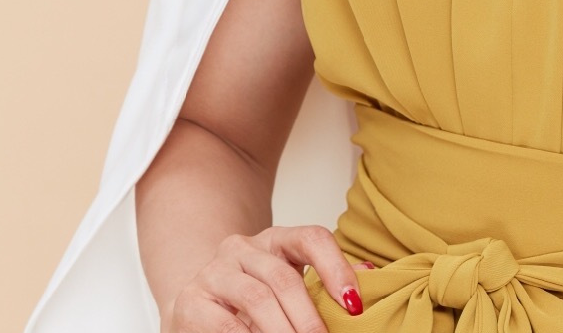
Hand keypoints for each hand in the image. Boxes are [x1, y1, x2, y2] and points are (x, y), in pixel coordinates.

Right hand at [163, 224, 365, 332]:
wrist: (192, 308)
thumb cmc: (250, 300)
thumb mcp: (288, 285)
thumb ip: (322, 282)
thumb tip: (371, 275)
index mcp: (275, 239)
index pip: (311, 238)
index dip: (335, 268)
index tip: (354, 305)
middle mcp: (243, 247)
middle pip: (284, 276)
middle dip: (309, 317)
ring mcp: (215, 272)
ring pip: (257, 299)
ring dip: (282, 330)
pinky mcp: (191, 301)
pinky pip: (226, 325)